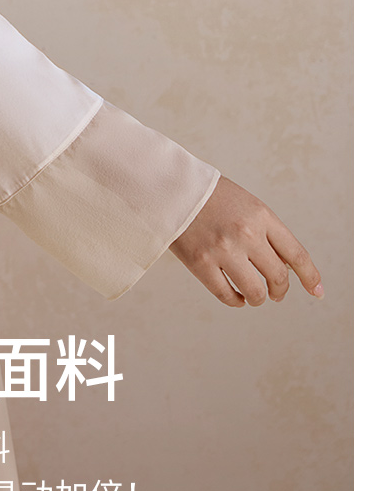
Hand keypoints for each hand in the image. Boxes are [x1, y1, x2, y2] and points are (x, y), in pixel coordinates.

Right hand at [169, 175, 323, 308]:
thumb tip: (285, 270)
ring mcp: (223, 250)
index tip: (316, 291)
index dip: (309, 276)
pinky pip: (226, 295)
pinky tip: (236, 297)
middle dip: (280, 291)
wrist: (173, 189)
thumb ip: (267, 233)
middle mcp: (247, 234)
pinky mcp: (201, 263)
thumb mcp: (248, 206)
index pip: (296, 254)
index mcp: (262, 216)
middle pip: (278, 277)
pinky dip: (236, 301)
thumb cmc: (212, 197)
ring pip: (255, 292)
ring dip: (258, 299)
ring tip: (254, 296)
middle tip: (276, 294)